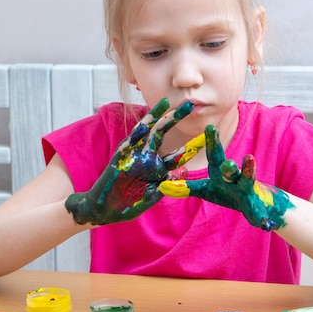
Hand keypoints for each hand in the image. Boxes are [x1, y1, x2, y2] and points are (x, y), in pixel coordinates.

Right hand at [65, 98, 204, 224]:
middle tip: (190, 103)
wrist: (105, 209)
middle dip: (176, 118)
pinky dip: (138, 132)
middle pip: (164, 133)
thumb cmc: (129, 204)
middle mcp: (147, 156)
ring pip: (147, 131)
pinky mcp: (121, 157)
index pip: (178, 153)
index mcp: (158, 167)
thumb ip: (167, 185)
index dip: (192, 144)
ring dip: (157, 117)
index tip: (207, 134)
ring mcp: (134, 154)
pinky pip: (130, 142)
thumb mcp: (152, 196)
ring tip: (167, 102)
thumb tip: (183, 172)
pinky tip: (146, 123)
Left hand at [159, 125, 293, 230]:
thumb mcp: (208, 190)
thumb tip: (162, 186)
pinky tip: (266, 224)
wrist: (260, 206)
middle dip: (219, 149)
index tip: (209, 127)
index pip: (214, 155)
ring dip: (247, 169)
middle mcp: (235, 177)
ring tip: (249, 158)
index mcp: (220, 173)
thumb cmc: (229, 193)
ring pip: (247, 179)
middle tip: (213, 133)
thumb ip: (187, 187)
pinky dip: (264, 219)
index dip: (210, 142)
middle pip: (227, 163)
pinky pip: (262, 216)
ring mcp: (248, 191)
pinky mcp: (259, 210)